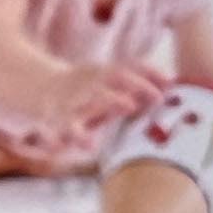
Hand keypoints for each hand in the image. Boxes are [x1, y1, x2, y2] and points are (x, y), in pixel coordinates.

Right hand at [49, 58, 167, 136]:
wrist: (40, 87)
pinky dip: (76, 136)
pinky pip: (67, 128)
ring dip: (111, 101)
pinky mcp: (57, 119)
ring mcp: (73, 99)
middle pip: (115, 78)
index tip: (171, 82)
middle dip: (137, 84)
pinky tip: (90, 145)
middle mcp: (89, 82)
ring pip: (92, 100)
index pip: (130, 67)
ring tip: (129, 105)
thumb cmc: (85, 89)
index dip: (150, 73)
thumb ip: (134, 85)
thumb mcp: (107, 82)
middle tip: (158, 96)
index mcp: (102, 72)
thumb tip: (171, 83)